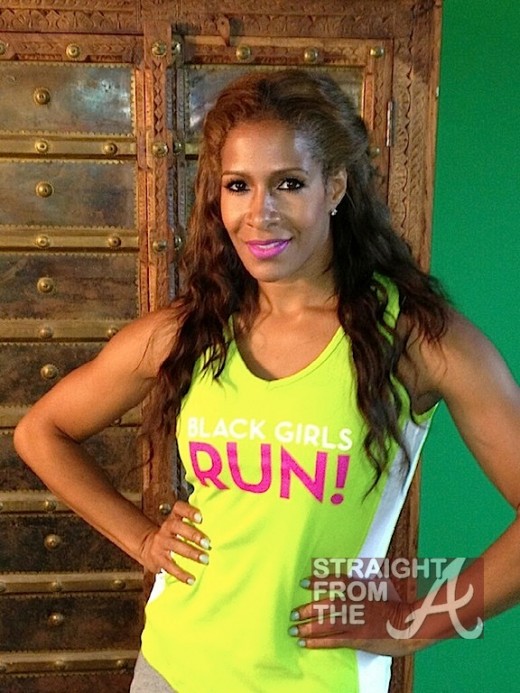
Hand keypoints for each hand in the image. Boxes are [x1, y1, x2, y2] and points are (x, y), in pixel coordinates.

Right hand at [140, 500, 210, 582]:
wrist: (147, 547)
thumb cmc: (172, 535)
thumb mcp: (178, 524)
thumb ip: (192, 523)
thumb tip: (218, 525)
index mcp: (173, 518)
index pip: (178, 508)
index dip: (189, 511)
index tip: (200, 517)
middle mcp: (166, 529)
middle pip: (177, 527)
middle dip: (193, 535)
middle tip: (207, 543)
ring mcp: (161, 544)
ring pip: (175, 546)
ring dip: (191, 553)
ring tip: (205, 560)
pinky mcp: (158, 559)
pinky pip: (170, 567)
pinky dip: (181, 574)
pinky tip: (192, 579)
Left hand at [288, 574, 423, 656]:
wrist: (410, 624)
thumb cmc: (397, 603)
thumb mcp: (381, 585)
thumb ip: (366, 580)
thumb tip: (359, 574)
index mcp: (360, 589)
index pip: (335, 582)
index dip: (318, 581)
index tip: (304, 582)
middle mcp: (354, 605)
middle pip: (326, 606)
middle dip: (307, 610)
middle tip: (292, 613)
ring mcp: (355, 622)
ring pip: (326, 624)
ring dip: (308, 627)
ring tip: (293, 629)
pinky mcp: (357, 639)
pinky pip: (333, 640)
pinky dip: (318, 641)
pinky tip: (306, 642)